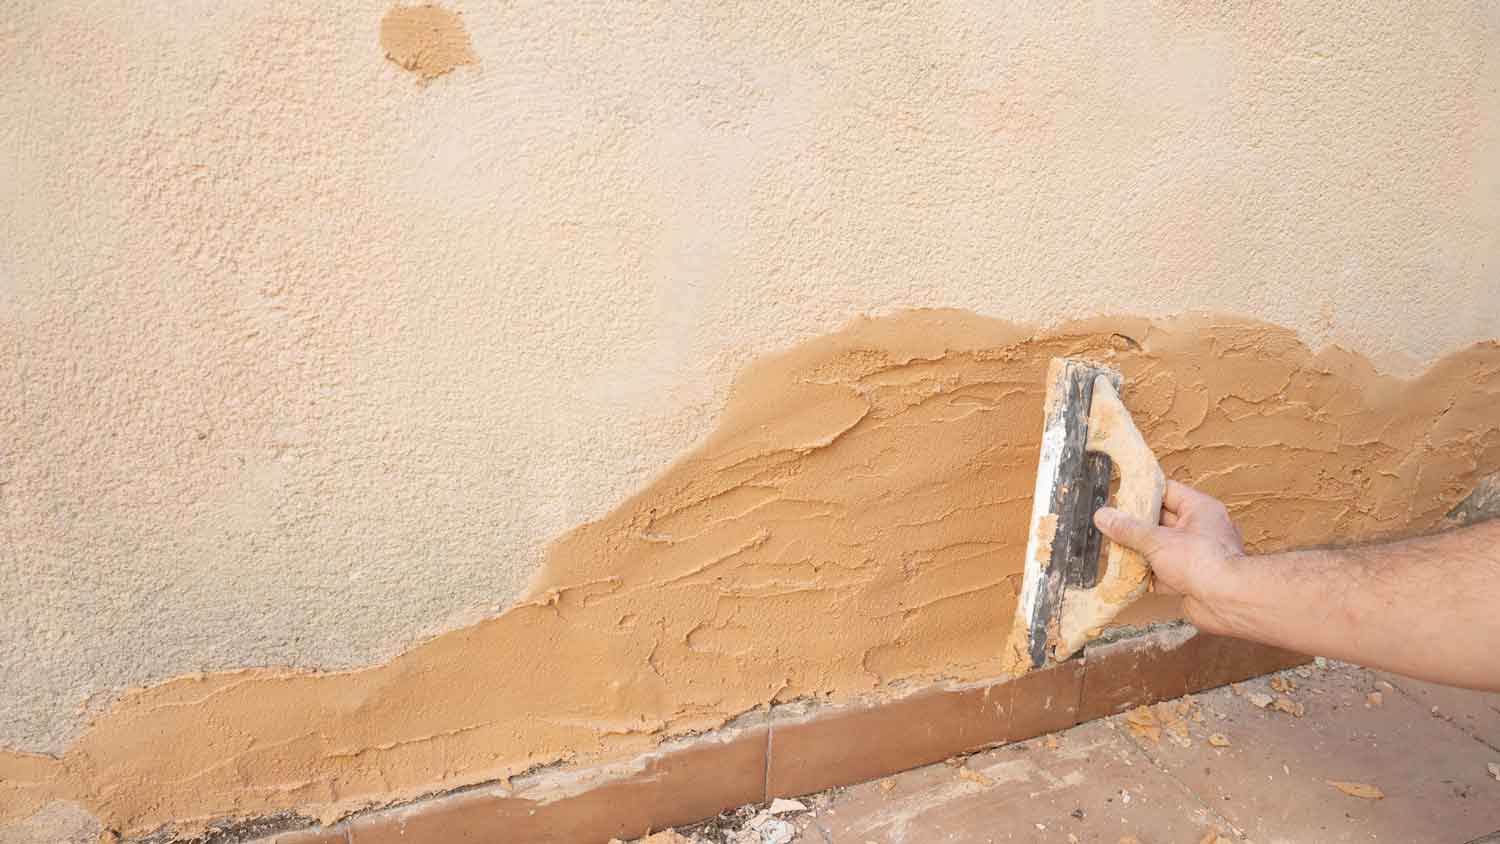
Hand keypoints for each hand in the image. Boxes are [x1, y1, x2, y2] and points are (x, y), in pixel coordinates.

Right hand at [1092, 480, 1245, 634]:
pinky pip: (1164, 573)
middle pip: (1161, 522)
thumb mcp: (1157, 540)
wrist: (1228, 601)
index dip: (1143, 493)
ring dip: (1139, 552)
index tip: (1119, 497)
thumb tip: (1104, 516)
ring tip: (1112, 550)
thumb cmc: (1203, 561)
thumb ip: (1128, 529)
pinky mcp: (1191, 579)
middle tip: (1110, 526)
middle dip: (1135, 526)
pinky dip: (1147, 575)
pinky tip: (1126, 577)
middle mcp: (1201, 529)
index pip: (1167, 491)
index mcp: (1199, 509)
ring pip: (1161, 549)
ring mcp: (1197, 556)